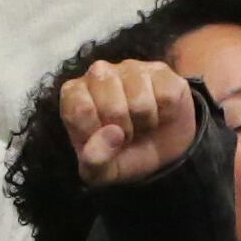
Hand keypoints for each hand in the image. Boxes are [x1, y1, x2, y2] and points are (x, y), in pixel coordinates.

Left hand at [61, 58, 201, 187]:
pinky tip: (159, 112)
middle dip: (124, 131)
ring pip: (140, 102)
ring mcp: (130, 68)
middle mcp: (98, 73)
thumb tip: (112, 135)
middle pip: (112, 108)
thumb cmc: (124, 155)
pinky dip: (165, 114)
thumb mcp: (104, 171)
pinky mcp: (160, 71)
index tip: (103, 140)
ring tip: (142, 123)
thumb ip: (95, 161)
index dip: (96, 134)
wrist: (163, 150)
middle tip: (127, 133)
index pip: (80, 111)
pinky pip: (165, 97)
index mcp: (74, 94)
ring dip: (145, 123)